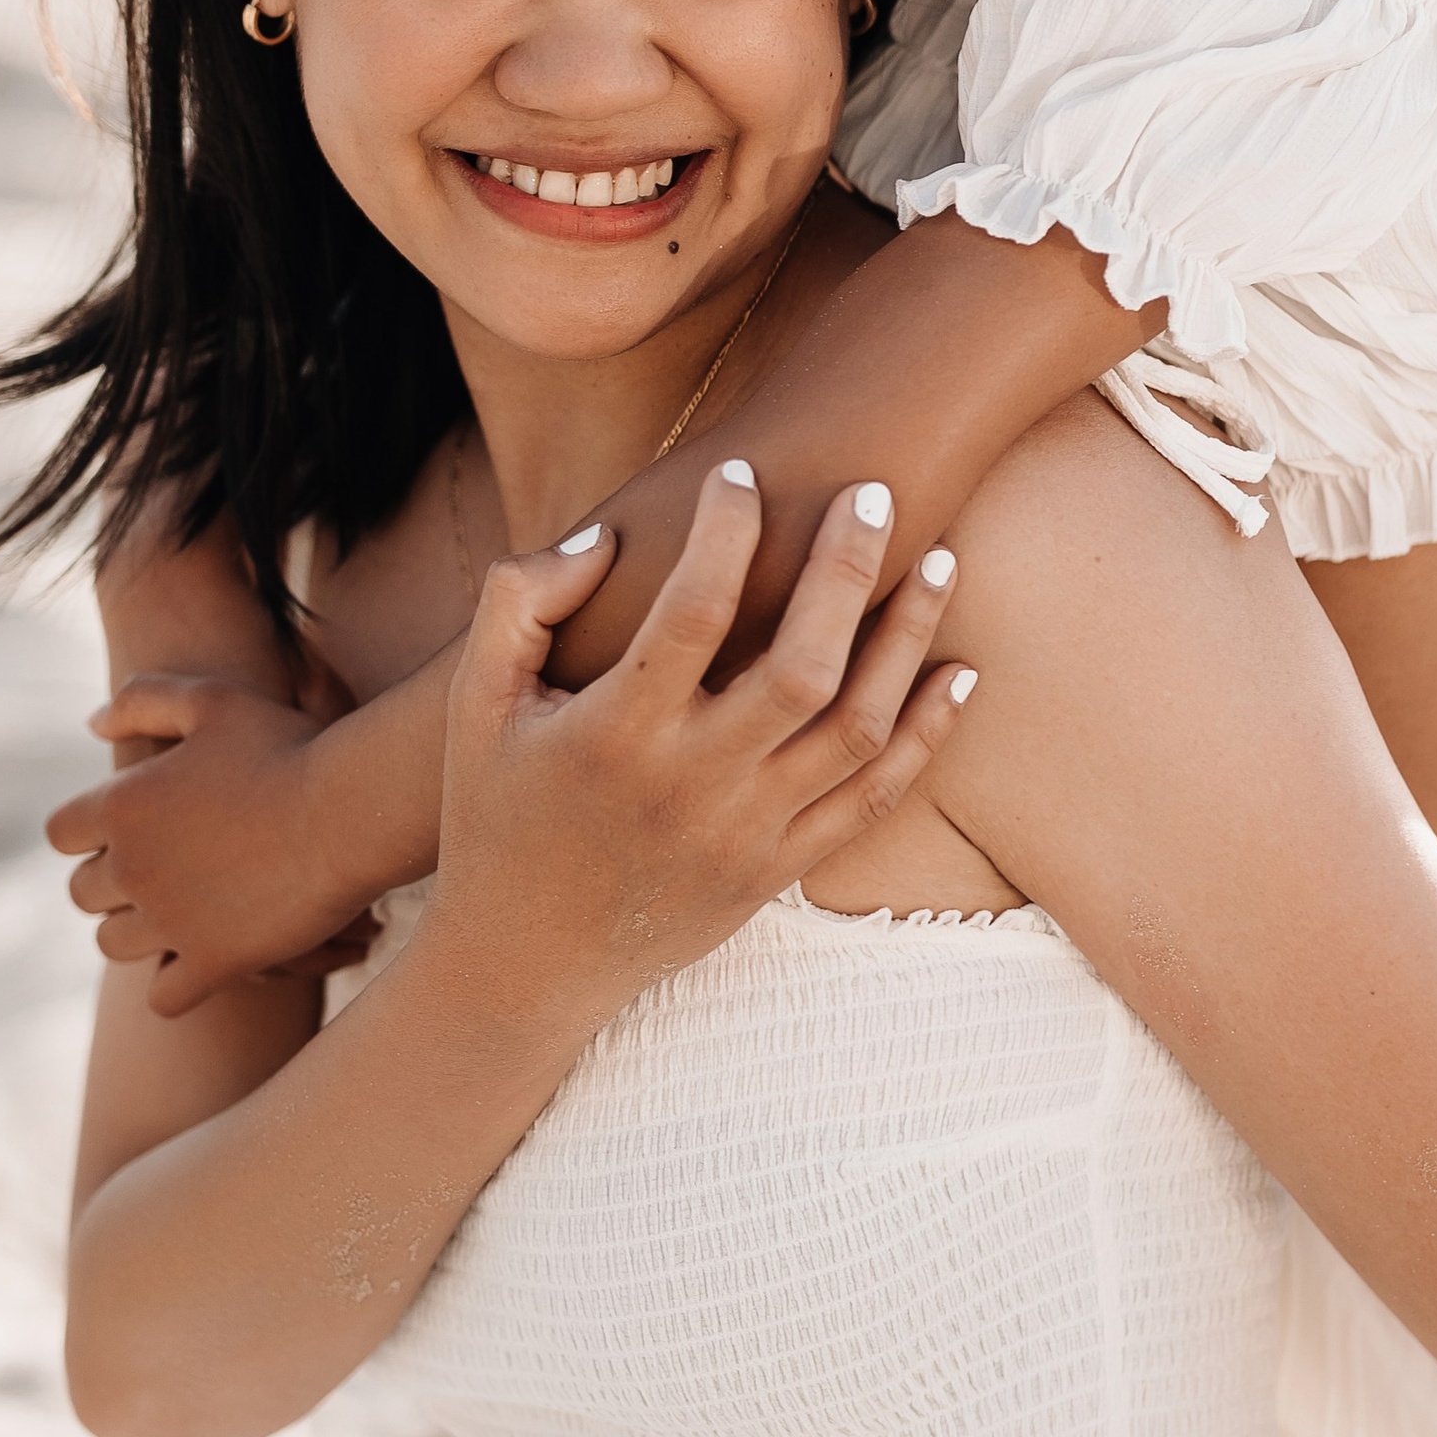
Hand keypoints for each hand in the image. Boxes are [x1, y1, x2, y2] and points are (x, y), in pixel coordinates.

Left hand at [49, 662, 381, 1014]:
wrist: (352, 808)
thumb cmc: (287, 745)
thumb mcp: (211, 699)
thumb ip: (143, 699)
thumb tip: (91, 724)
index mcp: (120, 805)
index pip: (60, 834)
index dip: (89, 832)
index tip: (129, 828)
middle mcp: (132, 867)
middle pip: (82, 895)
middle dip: (111, 885)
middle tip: (161, 872)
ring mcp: (170, 921)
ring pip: (113, 946)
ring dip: (138, 934)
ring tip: (182, 917)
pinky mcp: (213, 962)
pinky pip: (164, 999)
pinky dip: (176, 988)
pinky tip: (206, 964)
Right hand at [423, 465, 969, 1037]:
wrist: (525, 964)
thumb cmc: (498, 814)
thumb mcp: (476, 706)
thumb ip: (519, 603)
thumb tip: (606, 538)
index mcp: (614, 734)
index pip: (693, 610)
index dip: (726, 529)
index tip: (740, 471)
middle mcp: (691, 786)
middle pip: (802, 665)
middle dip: (848, 568)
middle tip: (875, 492)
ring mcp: (745, 834)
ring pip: (858, 728)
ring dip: (907, 638)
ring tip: (940, 559)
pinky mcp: (779, 871)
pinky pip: (875, 799)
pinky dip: (928, 734)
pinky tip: (959, 670)